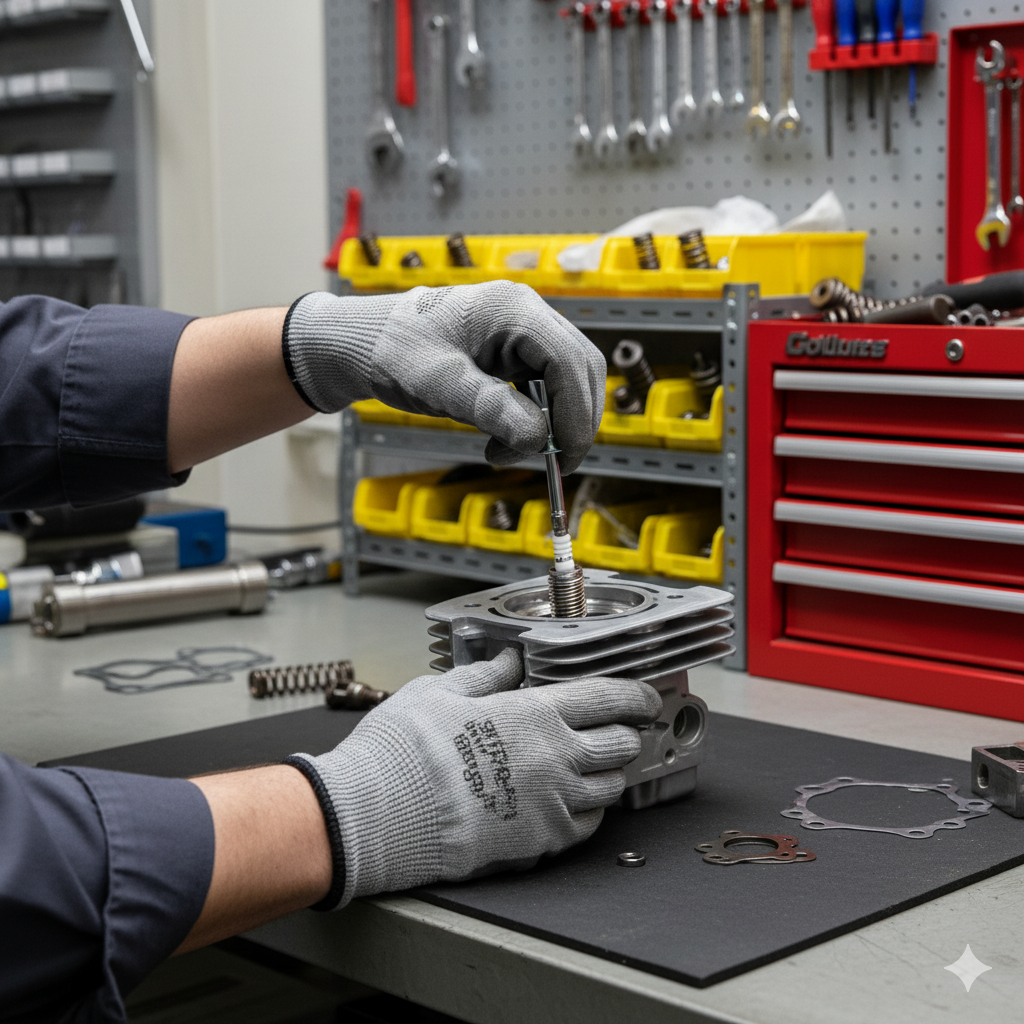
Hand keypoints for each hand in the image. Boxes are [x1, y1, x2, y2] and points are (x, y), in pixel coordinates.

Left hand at [282, 282, 605, 473]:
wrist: (365, 342)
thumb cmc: (394, 352)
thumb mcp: (439, 385)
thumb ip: (490, 408)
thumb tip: (538, 438)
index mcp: (513, 310)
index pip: (570, 362)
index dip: (576, 415)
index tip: (565, 457)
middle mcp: (526, 313)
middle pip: (580, 370)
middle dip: (571, 422)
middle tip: (550, 465)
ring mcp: (522, 330)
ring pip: (567, 381)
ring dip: (551, 423)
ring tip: (506, 451)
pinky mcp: (514, 350)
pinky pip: (545, 385)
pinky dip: (534, 417)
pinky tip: (503, 438)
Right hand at [285, 648, 661, 907]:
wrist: (379, 814)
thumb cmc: (403, 751)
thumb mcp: (437, 692)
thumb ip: (482, 676)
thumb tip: (505, 660)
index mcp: (535, 713)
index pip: (608, 698)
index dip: (635, 695)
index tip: (643, 696)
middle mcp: (555, 758)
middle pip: (620, 744)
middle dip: (626, 732)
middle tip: (620, 728)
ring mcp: (551, 803)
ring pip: (611, 787)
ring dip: (610, 773)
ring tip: (596, 765)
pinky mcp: (538, 842)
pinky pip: (587, 827)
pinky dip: (589, 812)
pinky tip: (571, 802)